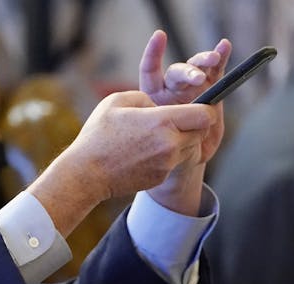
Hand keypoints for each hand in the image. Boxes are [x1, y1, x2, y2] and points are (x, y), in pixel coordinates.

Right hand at [28, 90, 215, 234]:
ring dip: (181, 139)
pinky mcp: (161, 177)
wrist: (87, 173)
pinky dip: (166, 155)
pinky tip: (145, 151)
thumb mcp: (117, 101)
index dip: (206, 108)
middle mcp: (170, 145)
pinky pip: (173, 161)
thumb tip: (158, 104)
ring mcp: (167, 164)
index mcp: (162, 122)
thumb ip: (145, 97)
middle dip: (195, 124)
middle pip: (202, 132)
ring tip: (157, 135)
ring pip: (190, 147)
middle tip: (179, 119)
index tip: (199, 105)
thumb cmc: (98, 135)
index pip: (205, 115)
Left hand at [140, 30, 231, 163]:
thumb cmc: (168, 151)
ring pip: (196, 67)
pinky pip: (215, 71)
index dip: (153, 54)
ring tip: (214, 59)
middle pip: (177, 72)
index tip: (160, 37)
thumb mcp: (167, 145)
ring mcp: (192, 87)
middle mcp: (172, 87)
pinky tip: (225, 46)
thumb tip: (191, 123)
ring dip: (204, 61)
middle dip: (188, 72)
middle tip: (198, 80)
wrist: (186, 158)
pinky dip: (220, 58)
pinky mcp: (211, 89)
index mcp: (154, 96)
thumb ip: (176, 132)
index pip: (150, 71)